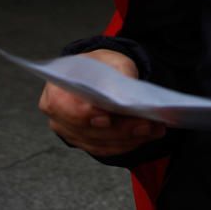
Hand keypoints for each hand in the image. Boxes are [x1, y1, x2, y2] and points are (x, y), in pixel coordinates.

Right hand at [38, 49, 165, 157]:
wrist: (100, 76)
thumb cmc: (102, 67)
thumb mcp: (111, 61)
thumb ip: (118, 74)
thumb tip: (126, 94)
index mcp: (56, 91)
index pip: (62, 106)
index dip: (83, 114)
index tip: (107, 118)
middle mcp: (59, 117)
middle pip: (87, 129)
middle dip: (120, 129)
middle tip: (146, 124)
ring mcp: (72, 133)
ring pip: (99, 143)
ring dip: (129, 139)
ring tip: (154, 129)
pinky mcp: (87, 142)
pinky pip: (106, 148)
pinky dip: (128, 144)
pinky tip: (148, 135)